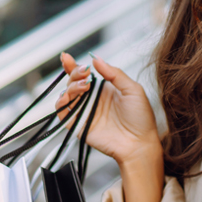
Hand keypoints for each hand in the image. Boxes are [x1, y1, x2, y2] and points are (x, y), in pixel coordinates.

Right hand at [56, 52, 163, 201]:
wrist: (140, 143)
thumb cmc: (141, 119)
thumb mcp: (133, 89)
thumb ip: (114, 73)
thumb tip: (96, 59)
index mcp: (103, 89)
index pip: (83, 75)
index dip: (73, 66)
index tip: (67, 57)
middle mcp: (91, 99)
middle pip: (72, 82)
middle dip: (74, 74)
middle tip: (85, 74)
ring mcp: (84, 112)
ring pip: (66, 94)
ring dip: (70, 86)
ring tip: (84, 87)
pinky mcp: (78, 125)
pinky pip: (63, 112)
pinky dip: (61, 103)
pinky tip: (69, 97)